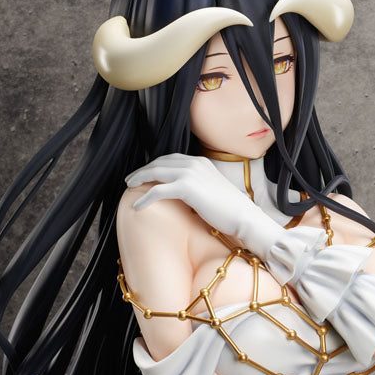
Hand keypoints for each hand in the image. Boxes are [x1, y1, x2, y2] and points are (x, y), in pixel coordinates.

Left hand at [127, 153, 281, 252]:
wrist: (244, 216)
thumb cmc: (231, 210)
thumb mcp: (213, 191)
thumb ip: (198, 187)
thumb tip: (186, 196)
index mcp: (201, 162)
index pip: (170, 158)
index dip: (154, 165)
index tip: (144, 173)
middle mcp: (194, 163)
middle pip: (160, 162)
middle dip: (143, 170)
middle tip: (131, 179)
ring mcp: (190, 173)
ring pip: (155, 172)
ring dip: (139, 179)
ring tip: (129, 187)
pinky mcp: (186, 188)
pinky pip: (158, 190)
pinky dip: (145, 197)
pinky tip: (137, 206)